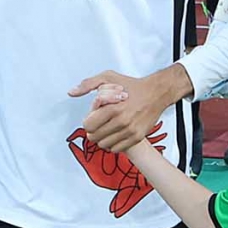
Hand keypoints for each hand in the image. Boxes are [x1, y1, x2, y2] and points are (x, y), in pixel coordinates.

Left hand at [69, 66, 185, 152]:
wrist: (156, 93)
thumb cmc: (131, 85)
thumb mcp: (108, 78)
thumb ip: (87, 85)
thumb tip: (71, 93)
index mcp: (112, 108)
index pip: (88, 126)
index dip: (88, 122)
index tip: (93, 117)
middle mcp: (122, 121)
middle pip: (94, 137)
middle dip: (94, 130)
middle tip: (100, 123)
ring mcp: (130, 131)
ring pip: (104, 145)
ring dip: (103, 138)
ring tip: (108, 128)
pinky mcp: (137, 137)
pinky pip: (117, 149)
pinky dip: (113, 143)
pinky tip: (116, 133)